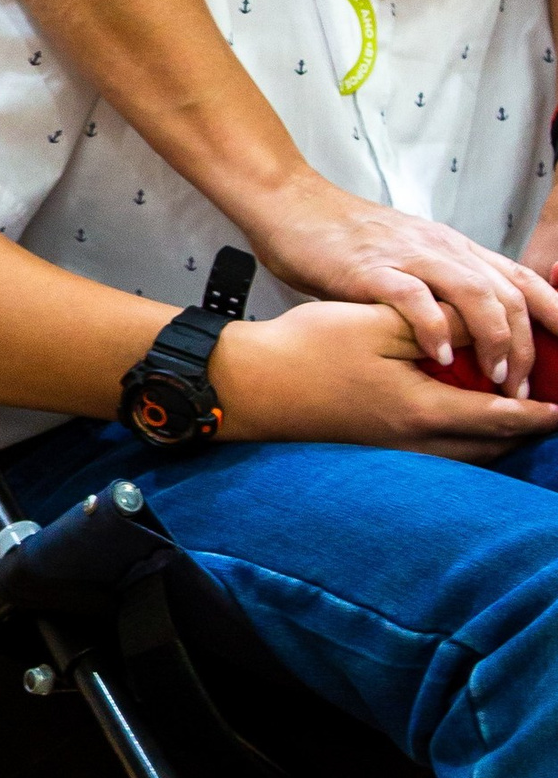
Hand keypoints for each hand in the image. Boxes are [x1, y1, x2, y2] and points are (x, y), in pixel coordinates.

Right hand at [215, 298, 557, 455]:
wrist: (248, 385)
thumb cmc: (307, 349)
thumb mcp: (376, 324)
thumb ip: (436, 326)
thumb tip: (480, 329)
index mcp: (422, 408)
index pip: (500, 415)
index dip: (539, 413)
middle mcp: (415, 438)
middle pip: (490, 445)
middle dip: (526, 432)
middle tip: (550, 414)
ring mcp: (393, 447)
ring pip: (465, 453)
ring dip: (497, 438)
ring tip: (517, 419)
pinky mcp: (375, 445)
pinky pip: (439, 451)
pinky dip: (466, 439)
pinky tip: (462, 422)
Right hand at [237, 166, 557, 398]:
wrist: (293, 205)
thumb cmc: (347, 241)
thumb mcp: (409, 259)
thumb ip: (443, 287)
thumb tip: (474, 330)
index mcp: (455, 251)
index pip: (523, 282)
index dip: (554, 318)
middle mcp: (442, 251)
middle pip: (508, 296)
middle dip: (525, 348)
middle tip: (525, 390)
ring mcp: (409, 258)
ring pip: (474, 294)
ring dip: (493, 340)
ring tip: (497, 380)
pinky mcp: (371, 268)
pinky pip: (413, 297)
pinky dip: (433, 328)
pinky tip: (439, 357)